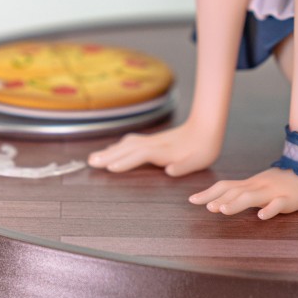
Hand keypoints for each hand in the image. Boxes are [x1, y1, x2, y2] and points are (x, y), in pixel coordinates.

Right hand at [86, 121, 221, 176]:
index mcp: (163, 151)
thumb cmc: (204, 148)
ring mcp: (152, 141)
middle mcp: (154, 144)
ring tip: (94, 158)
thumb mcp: (198, 160)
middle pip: (127, 149)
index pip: (140, 155)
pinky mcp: (152, 140)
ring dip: (110, 151)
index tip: (110, 168)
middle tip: (91, 163)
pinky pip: (130, 142)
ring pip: (126, 144)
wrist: (207, 127)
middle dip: (109, 156)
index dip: (126, 162)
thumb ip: (184, 166)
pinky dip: (118, 146)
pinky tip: (113, 149)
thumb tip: (170, 170)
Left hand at [188, 165, 297, 219]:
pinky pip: (278, 204)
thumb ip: (240, 193)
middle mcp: (256, 187)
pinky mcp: (287, 199)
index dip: (208, 193)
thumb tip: (218, 203)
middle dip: (219, 200)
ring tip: (223, 211)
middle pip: (235, 192)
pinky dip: (269, 209)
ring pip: (252, 197)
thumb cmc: (278, 182)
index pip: (225, 187)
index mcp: (248, 185)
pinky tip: (262, 216)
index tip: (192, 200)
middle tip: (206, 208)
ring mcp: (271, 192)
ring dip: (236, 204)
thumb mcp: (256, 186)